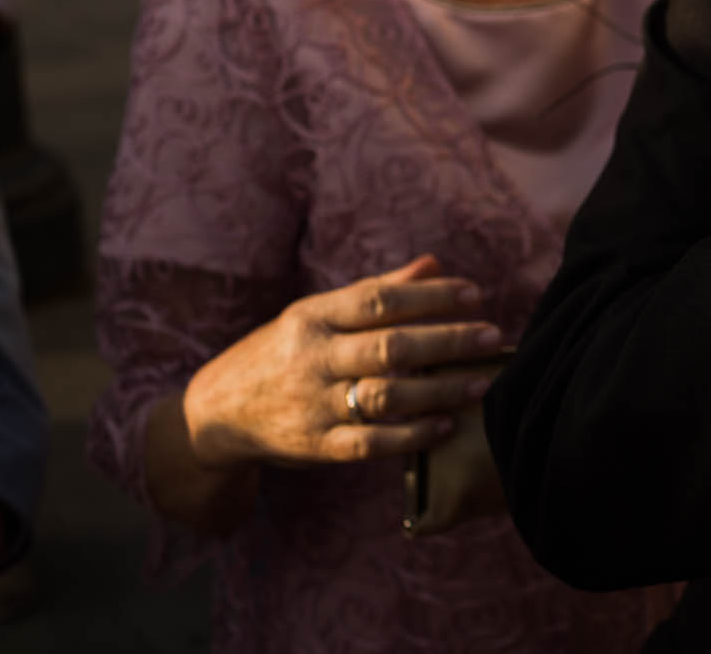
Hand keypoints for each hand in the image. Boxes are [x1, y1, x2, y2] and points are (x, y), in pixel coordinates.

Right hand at [181, 256, 500, 468]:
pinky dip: (412, 435)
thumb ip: (378, 290)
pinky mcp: (317, 446)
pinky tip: (446, 425)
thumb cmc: (286, 351)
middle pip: (389, 347)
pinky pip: (370, 443)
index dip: (430, 296)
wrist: (218, 411)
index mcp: (313, 316)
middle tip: (492, 337)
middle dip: (447, 341)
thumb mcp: (318, 313)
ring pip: (384, 396)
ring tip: (480, 383)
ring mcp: (314, 405)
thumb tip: (435, 264)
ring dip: (439, 390)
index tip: (475, 294)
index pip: (378, 300)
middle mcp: (313, 358)